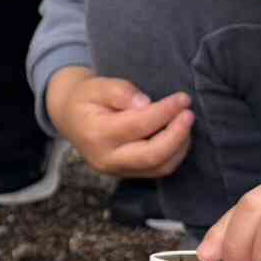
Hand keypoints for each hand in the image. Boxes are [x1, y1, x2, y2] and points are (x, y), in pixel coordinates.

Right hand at [46, 67, 193, 177]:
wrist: (70, 117)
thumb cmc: (86, 98)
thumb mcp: (97, 85)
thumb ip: (120, 92)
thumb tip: (146, 104)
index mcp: (97, 134)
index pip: (139, 125)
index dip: (165, 111)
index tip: (183, 98)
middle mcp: (106, 158)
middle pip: (152, 155)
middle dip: (177, 135)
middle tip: (189, 114)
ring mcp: (117, 171)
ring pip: (159, 167)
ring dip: (179, 145)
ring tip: (185, 122)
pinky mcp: (126, 175)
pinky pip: (157, 170)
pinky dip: (173, 154)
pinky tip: (177, 135)